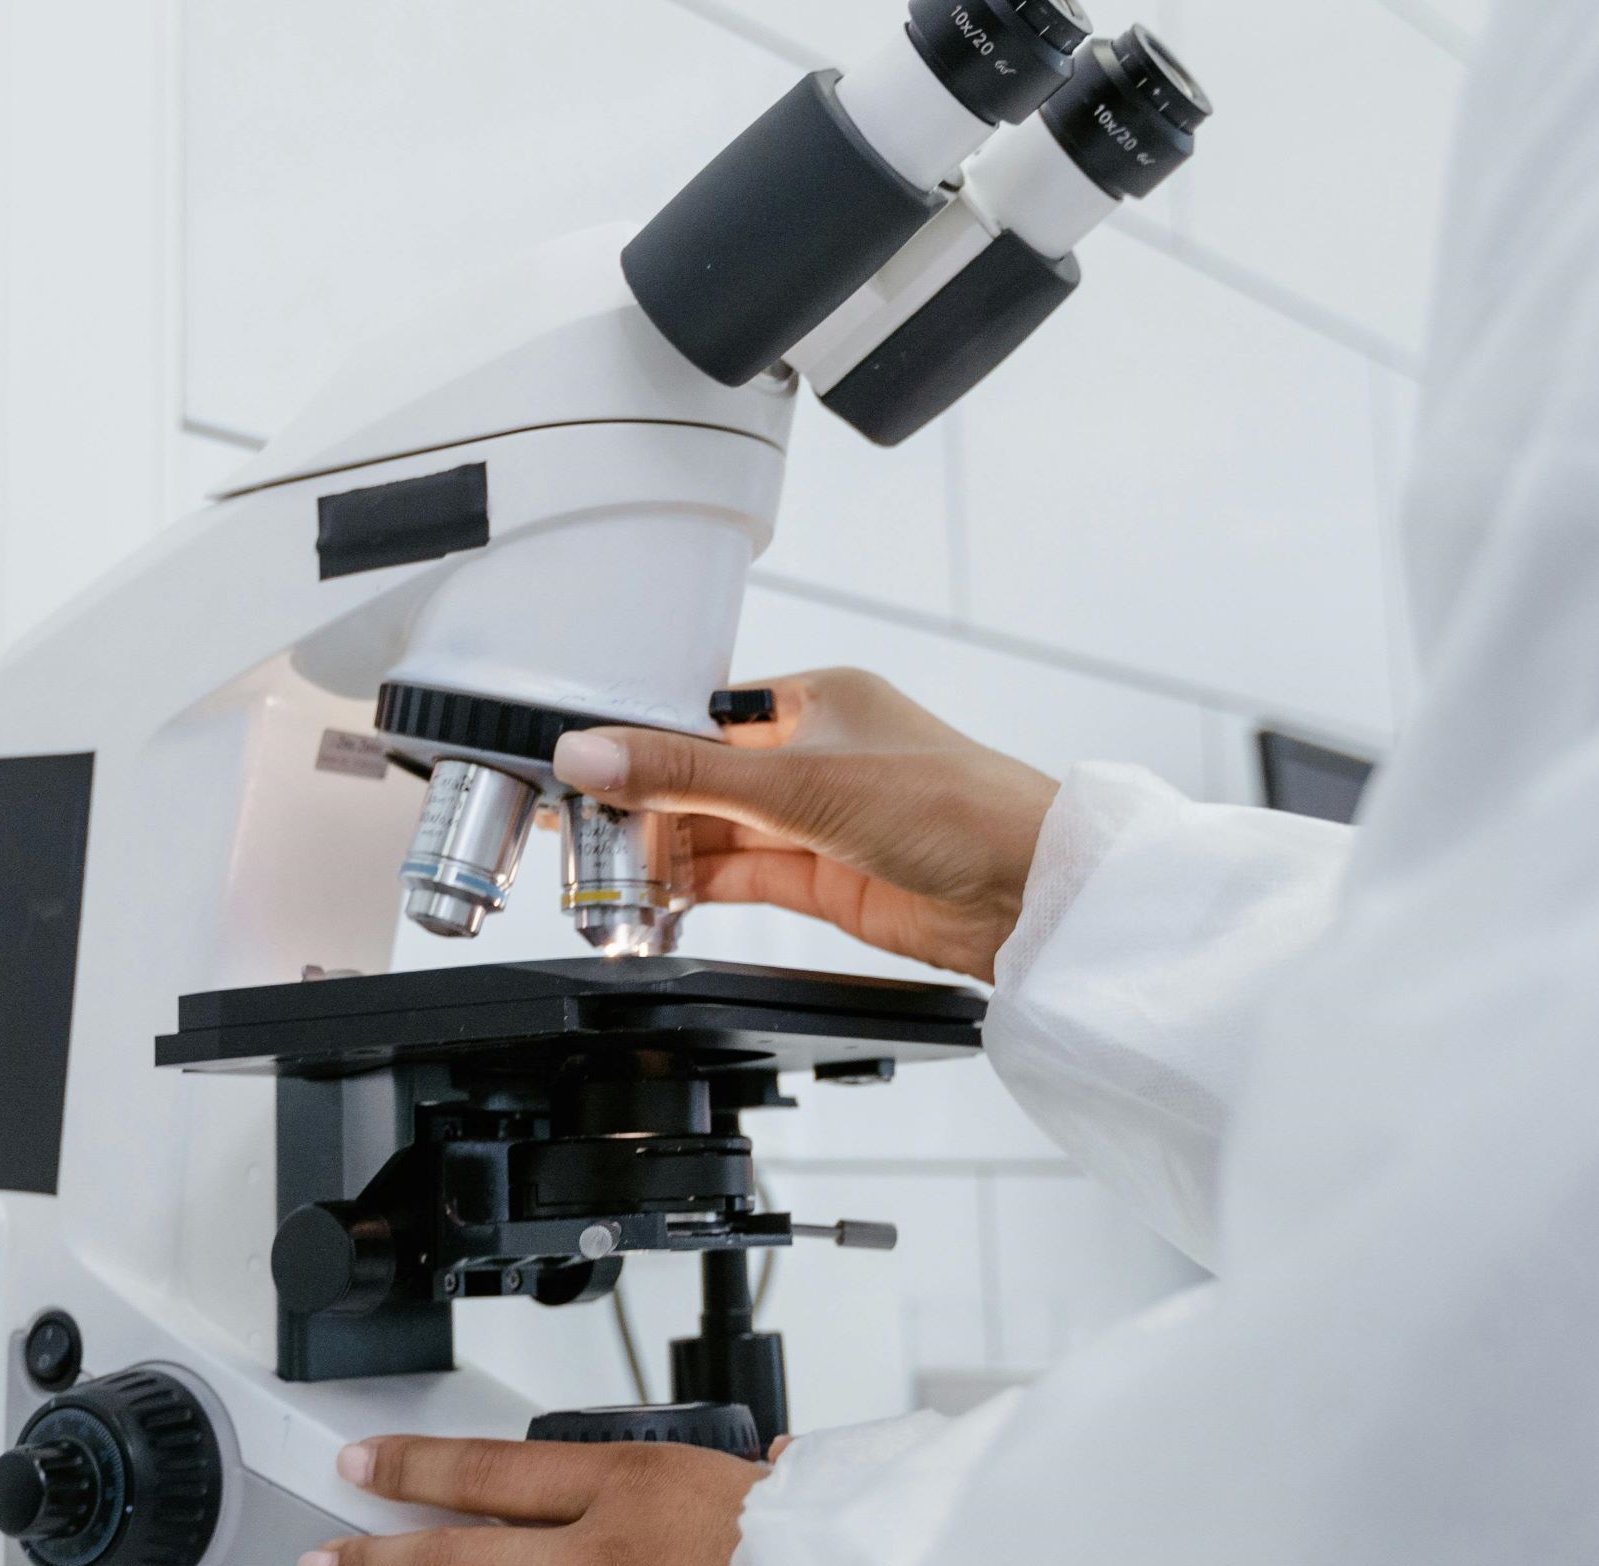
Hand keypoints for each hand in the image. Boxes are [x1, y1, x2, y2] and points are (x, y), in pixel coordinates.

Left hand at [307, 1433, 763, 1564]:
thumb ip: (618, 1486)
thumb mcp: (701, 1475)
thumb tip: (527, 1501)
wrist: (854, 1560)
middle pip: (462, 1560)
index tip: (360, 1467)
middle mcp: (608, 1559)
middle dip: (380, 1563)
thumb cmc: (790, 1535)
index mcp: (633, 1490)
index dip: (414, 1469)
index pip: (494, 1473)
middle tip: (318, 1561)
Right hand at [555, 669, 1055, 981]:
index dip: (640, 743)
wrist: (1026, 893)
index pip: (703, 717)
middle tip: (573, 827)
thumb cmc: (949, 805)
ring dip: (664, 852)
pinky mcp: (826, 879)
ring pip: (719, 831)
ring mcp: (820, 820)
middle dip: (643, 804)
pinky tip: (650, 897)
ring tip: (597, 871)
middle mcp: (815, 755)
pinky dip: (695, 886)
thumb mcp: (798, 782)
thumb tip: (593, 752)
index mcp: (816, 700)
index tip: (579, 766)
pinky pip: (742, 876)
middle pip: (704, 777)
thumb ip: (688, 775)